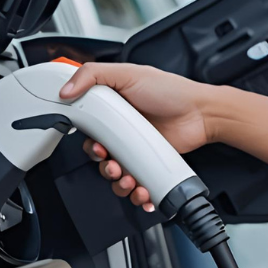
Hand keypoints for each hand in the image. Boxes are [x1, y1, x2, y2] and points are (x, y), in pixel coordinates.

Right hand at [59, 62, 214, 211]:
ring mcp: (136, 150)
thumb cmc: (171, 91)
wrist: (201, 113)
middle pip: (100, 159)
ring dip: (119, 184)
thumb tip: (65, 91)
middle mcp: (122, 132)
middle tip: (114, 165)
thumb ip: (92, 75)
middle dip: (104, 167)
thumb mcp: (128, 73)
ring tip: (130, 179)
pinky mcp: (149, 165)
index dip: (88, 144)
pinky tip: (142, 190)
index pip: (89, 132)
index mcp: (112, 110)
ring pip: (116, 177)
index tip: (96, 148)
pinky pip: (136, 186)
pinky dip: (136, 194)